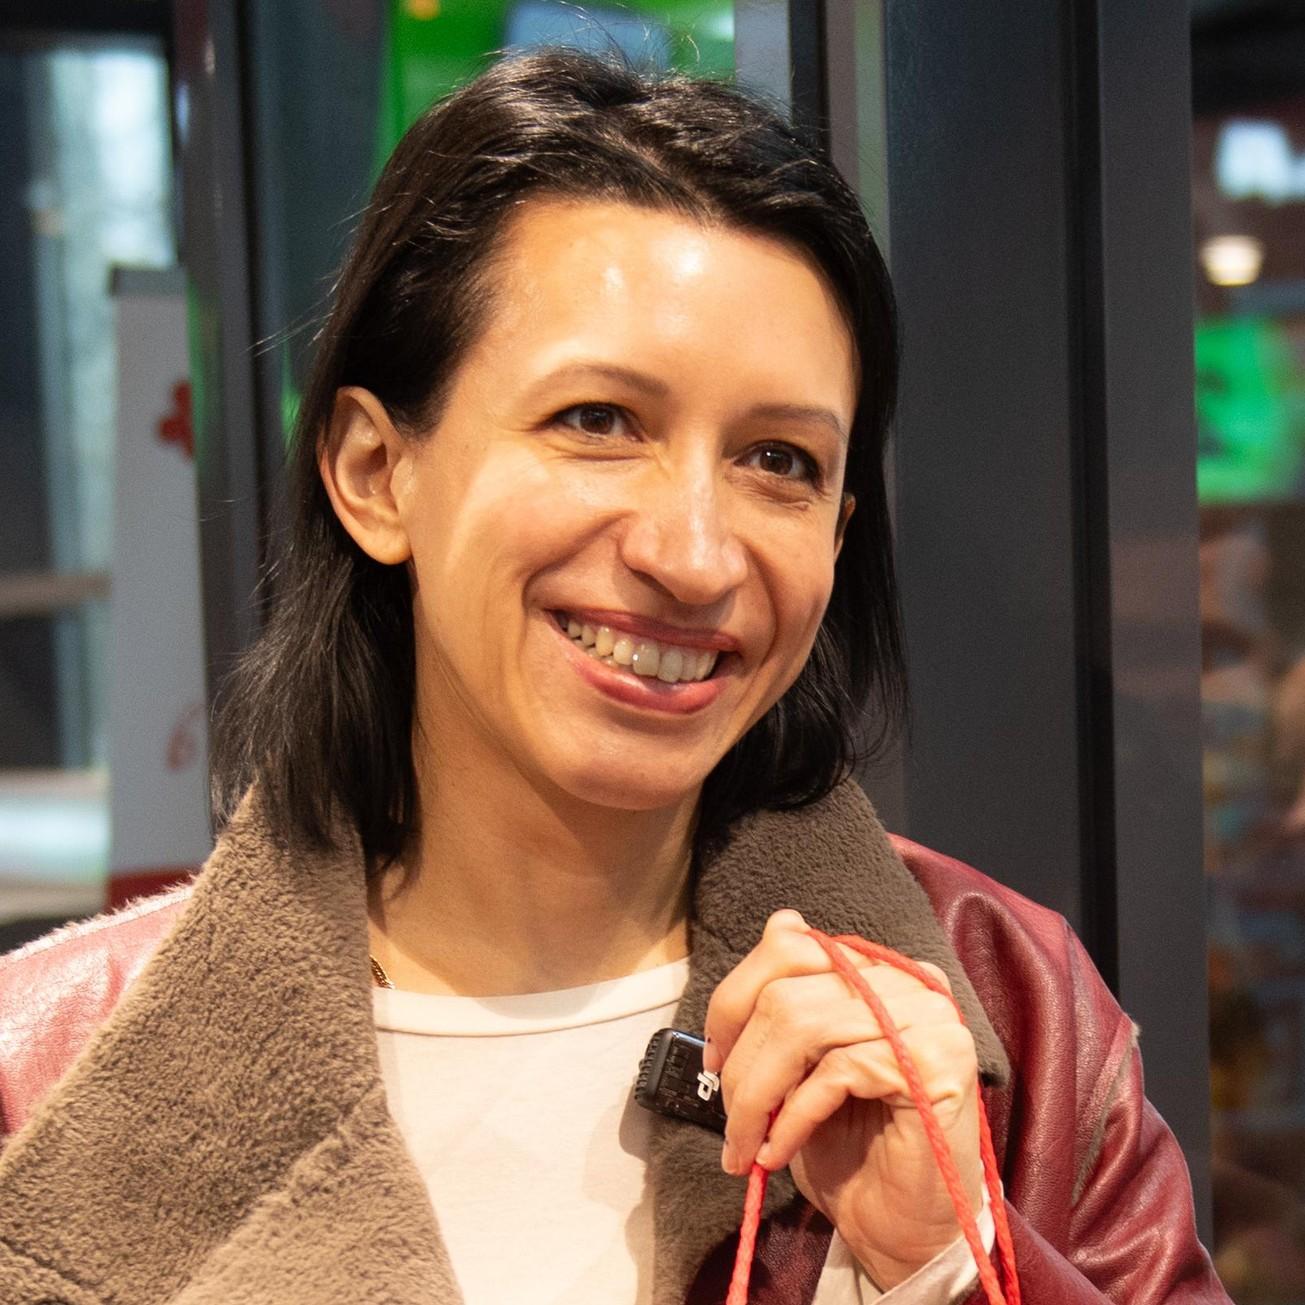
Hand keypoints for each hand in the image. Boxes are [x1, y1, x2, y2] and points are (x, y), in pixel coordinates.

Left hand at [702, 909, 982, 1288]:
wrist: (906, 1231)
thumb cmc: (853, 1150)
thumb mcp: (804, 1065)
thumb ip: (795, 998)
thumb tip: (780, 923)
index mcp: (880, 972)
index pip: (791, 945)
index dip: (735, 999)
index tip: (714, 1057)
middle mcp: (912, 983)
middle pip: (787, 988)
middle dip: (739, 1059)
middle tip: (729, 1118)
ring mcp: (929, 1020)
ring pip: (802, 1027)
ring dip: (756, 1096)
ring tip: (746, 1144)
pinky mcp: (934, 1065)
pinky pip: (834, 1071)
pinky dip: (790, 1118)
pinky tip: (778, 1152)